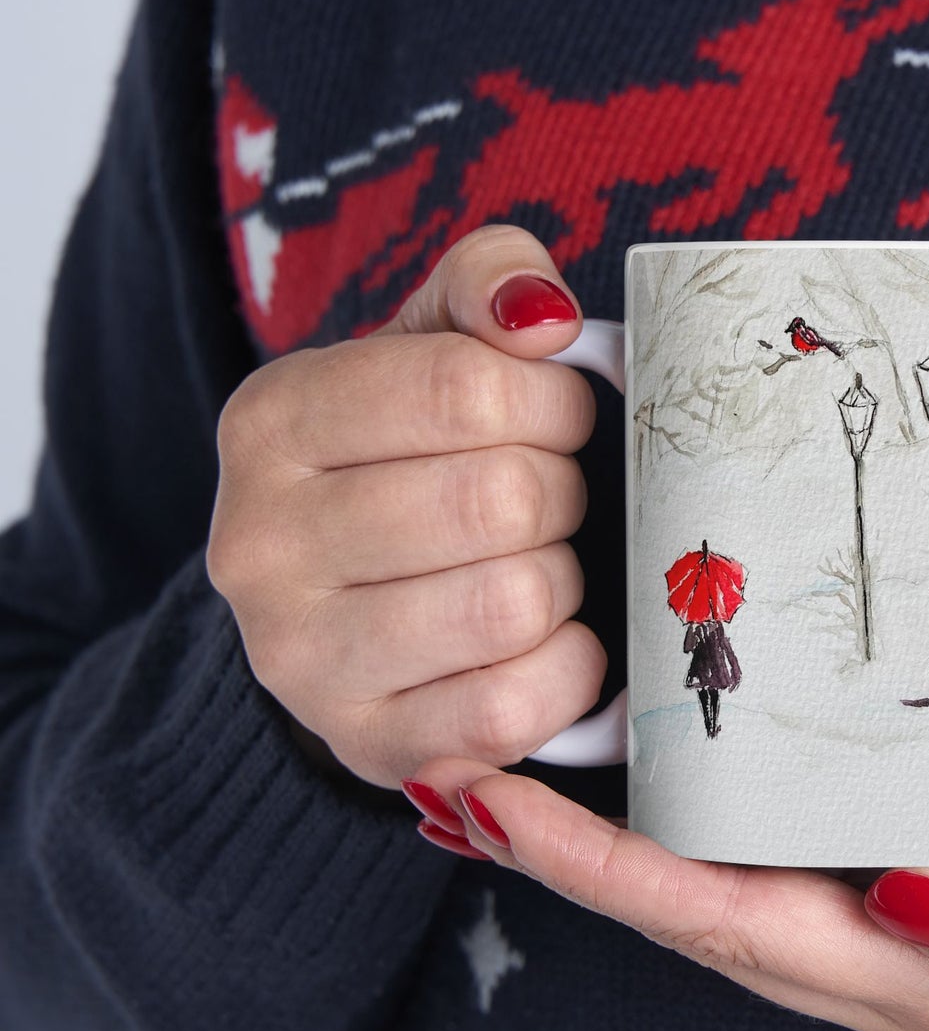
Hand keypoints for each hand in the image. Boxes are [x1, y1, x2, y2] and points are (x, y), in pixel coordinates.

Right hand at [207, 226, 603, 787]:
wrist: (345, 609)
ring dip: (561, 581)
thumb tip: (543, 317)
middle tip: (547, 500)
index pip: (466, 388)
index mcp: (272, 422)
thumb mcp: (429, 347)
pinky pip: (515, 707)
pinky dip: (566, 669)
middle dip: (560, 493)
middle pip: (500, 500)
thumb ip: (486, 285)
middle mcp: (260, 545)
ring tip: (535, 567)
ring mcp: (303, 660)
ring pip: (513, 603)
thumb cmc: (408, 462)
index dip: (552, 403)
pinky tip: (546, 642)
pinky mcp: (369, 745)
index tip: (556, 419)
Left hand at [407, 728, 928, 1030]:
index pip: (732, 929)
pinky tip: (664, 756)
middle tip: (461, 770)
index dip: (607, 876)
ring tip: (520, 762)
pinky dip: (703, 804)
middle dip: (573, 855)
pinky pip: (786, 834)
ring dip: (620, 833)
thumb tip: (906, 908)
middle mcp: (896, 953)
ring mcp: (906, 906)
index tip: (496, 805)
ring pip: (729, 877)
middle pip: (700, 910)